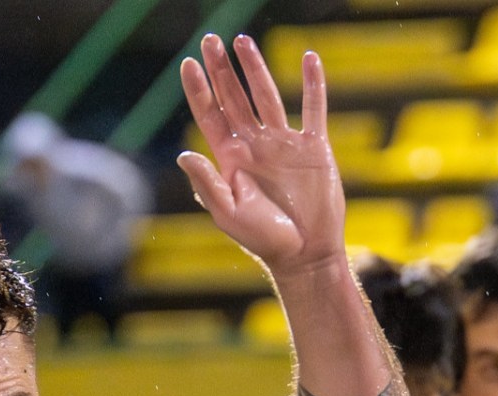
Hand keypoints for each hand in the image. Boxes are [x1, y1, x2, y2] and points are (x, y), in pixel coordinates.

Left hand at [177, 34, 344, 279]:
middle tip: (209, 40)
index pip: (210, 116)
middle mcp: (255, 146)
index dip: (199, 90)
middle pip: (234, 98)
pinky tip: (309, 58)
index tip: (188, 64)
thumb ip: (208, 184)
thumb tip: (183, 155)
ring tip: (242, 41)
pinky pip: (314, 109)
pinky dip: (313, 84)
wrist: (305, 254)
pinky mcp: (314, 148)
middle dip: (221, 70)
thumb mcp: (228, 214)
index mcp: (231, 160)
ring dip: (255, 69)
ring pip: (268, 96)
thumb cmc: (263, 240)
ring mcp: (284, 144)